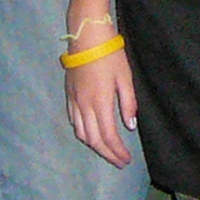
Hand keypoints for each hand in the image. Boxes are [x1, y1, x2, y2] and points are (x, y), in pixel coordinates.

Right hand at [65, 45, 137, 168]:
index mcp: (100, 103)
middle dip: (107, 154)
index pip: (109, 136)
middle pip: (94, 140)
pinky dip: (83, 133)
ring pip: (81, 133)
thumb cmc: (110, 55)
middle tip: (119, 161)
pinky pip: (74, 121)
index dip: (117, 151)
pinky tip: (91, 133)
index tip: (126, 159)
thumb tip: (130, 125)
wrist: (86, 37)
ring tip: (107, 151)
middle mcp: (84, 106)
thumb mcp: (125, 77)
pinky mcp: (69, 95)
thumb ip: (128, 103)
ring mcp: (74, 101)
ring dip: (95, 146)